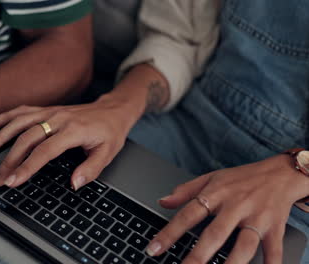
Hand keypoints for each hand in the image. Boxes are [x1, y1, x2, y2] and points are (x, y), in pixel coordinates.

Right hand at [0, 94, 140, 188]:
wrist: (113, 110)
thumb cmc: (110, 132)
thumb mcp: (108, 153)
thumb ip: (91, 169)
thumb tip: (74, 183)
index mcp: (73, 131)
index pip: (45, 151)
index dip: (27, 167)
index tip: (14, 181)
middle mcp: (58, 119)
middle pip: (27, 138)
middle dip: (10, 160)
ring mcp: (51, 112)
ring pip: (20, 122)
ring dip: (0, 137)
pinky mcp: (47, 109)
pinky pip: (23, 110)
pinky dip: (5, 116)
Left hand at [146, 155, 308, 263]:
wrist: (280, 173)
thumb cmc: (241, 178)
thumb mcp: (211, 178)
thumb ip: (185, 191)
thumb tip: (162, 201)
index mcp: (215, 194)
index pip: (187, 215)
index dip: (169, 233)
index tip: (153, 249)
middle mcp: (235, 207)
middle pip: (214, 234)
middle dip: (198, 256)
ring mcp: (256, 218)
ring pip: (243, 245)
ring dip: (231, 263)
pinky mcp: (275, 228)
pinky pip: (273, 250)